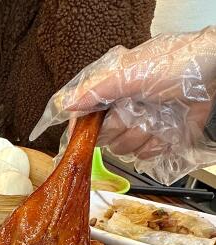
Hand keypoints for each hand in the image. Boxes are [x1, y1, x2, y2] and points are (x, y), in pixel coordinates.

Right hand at [30, 27, 215, 184]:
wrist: (213, 75)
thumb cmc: (176, 64)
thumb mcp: (130, 73)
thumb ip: (97, 90)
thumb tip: (67, 105)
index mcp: (111, 93)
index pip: (85, 119)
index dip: (84, 129)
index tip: (84, 134)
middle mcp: (122, 111)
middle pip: (104, 138)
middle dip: (120, 128)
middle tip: (135, 111)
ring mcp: (139, 127)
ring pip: (124, 149)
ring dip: (141, 135)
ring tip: (155, 116)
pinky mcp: (156, 140)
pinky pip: (144, 156)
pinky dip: (156, 144)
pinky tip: (165, 128)